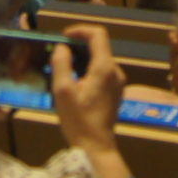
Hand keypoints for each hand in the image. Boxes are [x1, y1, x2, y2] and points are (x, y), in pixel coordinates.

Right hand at [51, 24, 129, 177]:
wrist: (96, 147)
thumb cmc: (78, 121)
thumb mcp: (62, 91)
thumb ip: (61, 64)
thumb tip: (62, 47)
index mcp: (104, 68)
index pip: (98, 34)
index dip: (80, 30)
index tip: (63, 36)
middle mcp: (115, 71)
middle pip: (99, 46)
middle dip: (78, 45)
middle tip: (59, 53)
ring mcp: (118, 82)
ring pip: (101, 59)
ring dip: (83, 58)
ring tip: (64, 68)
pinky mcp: (116, 91)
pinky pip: (103, 71)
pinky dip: (89, 69)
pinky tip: (75, 82)